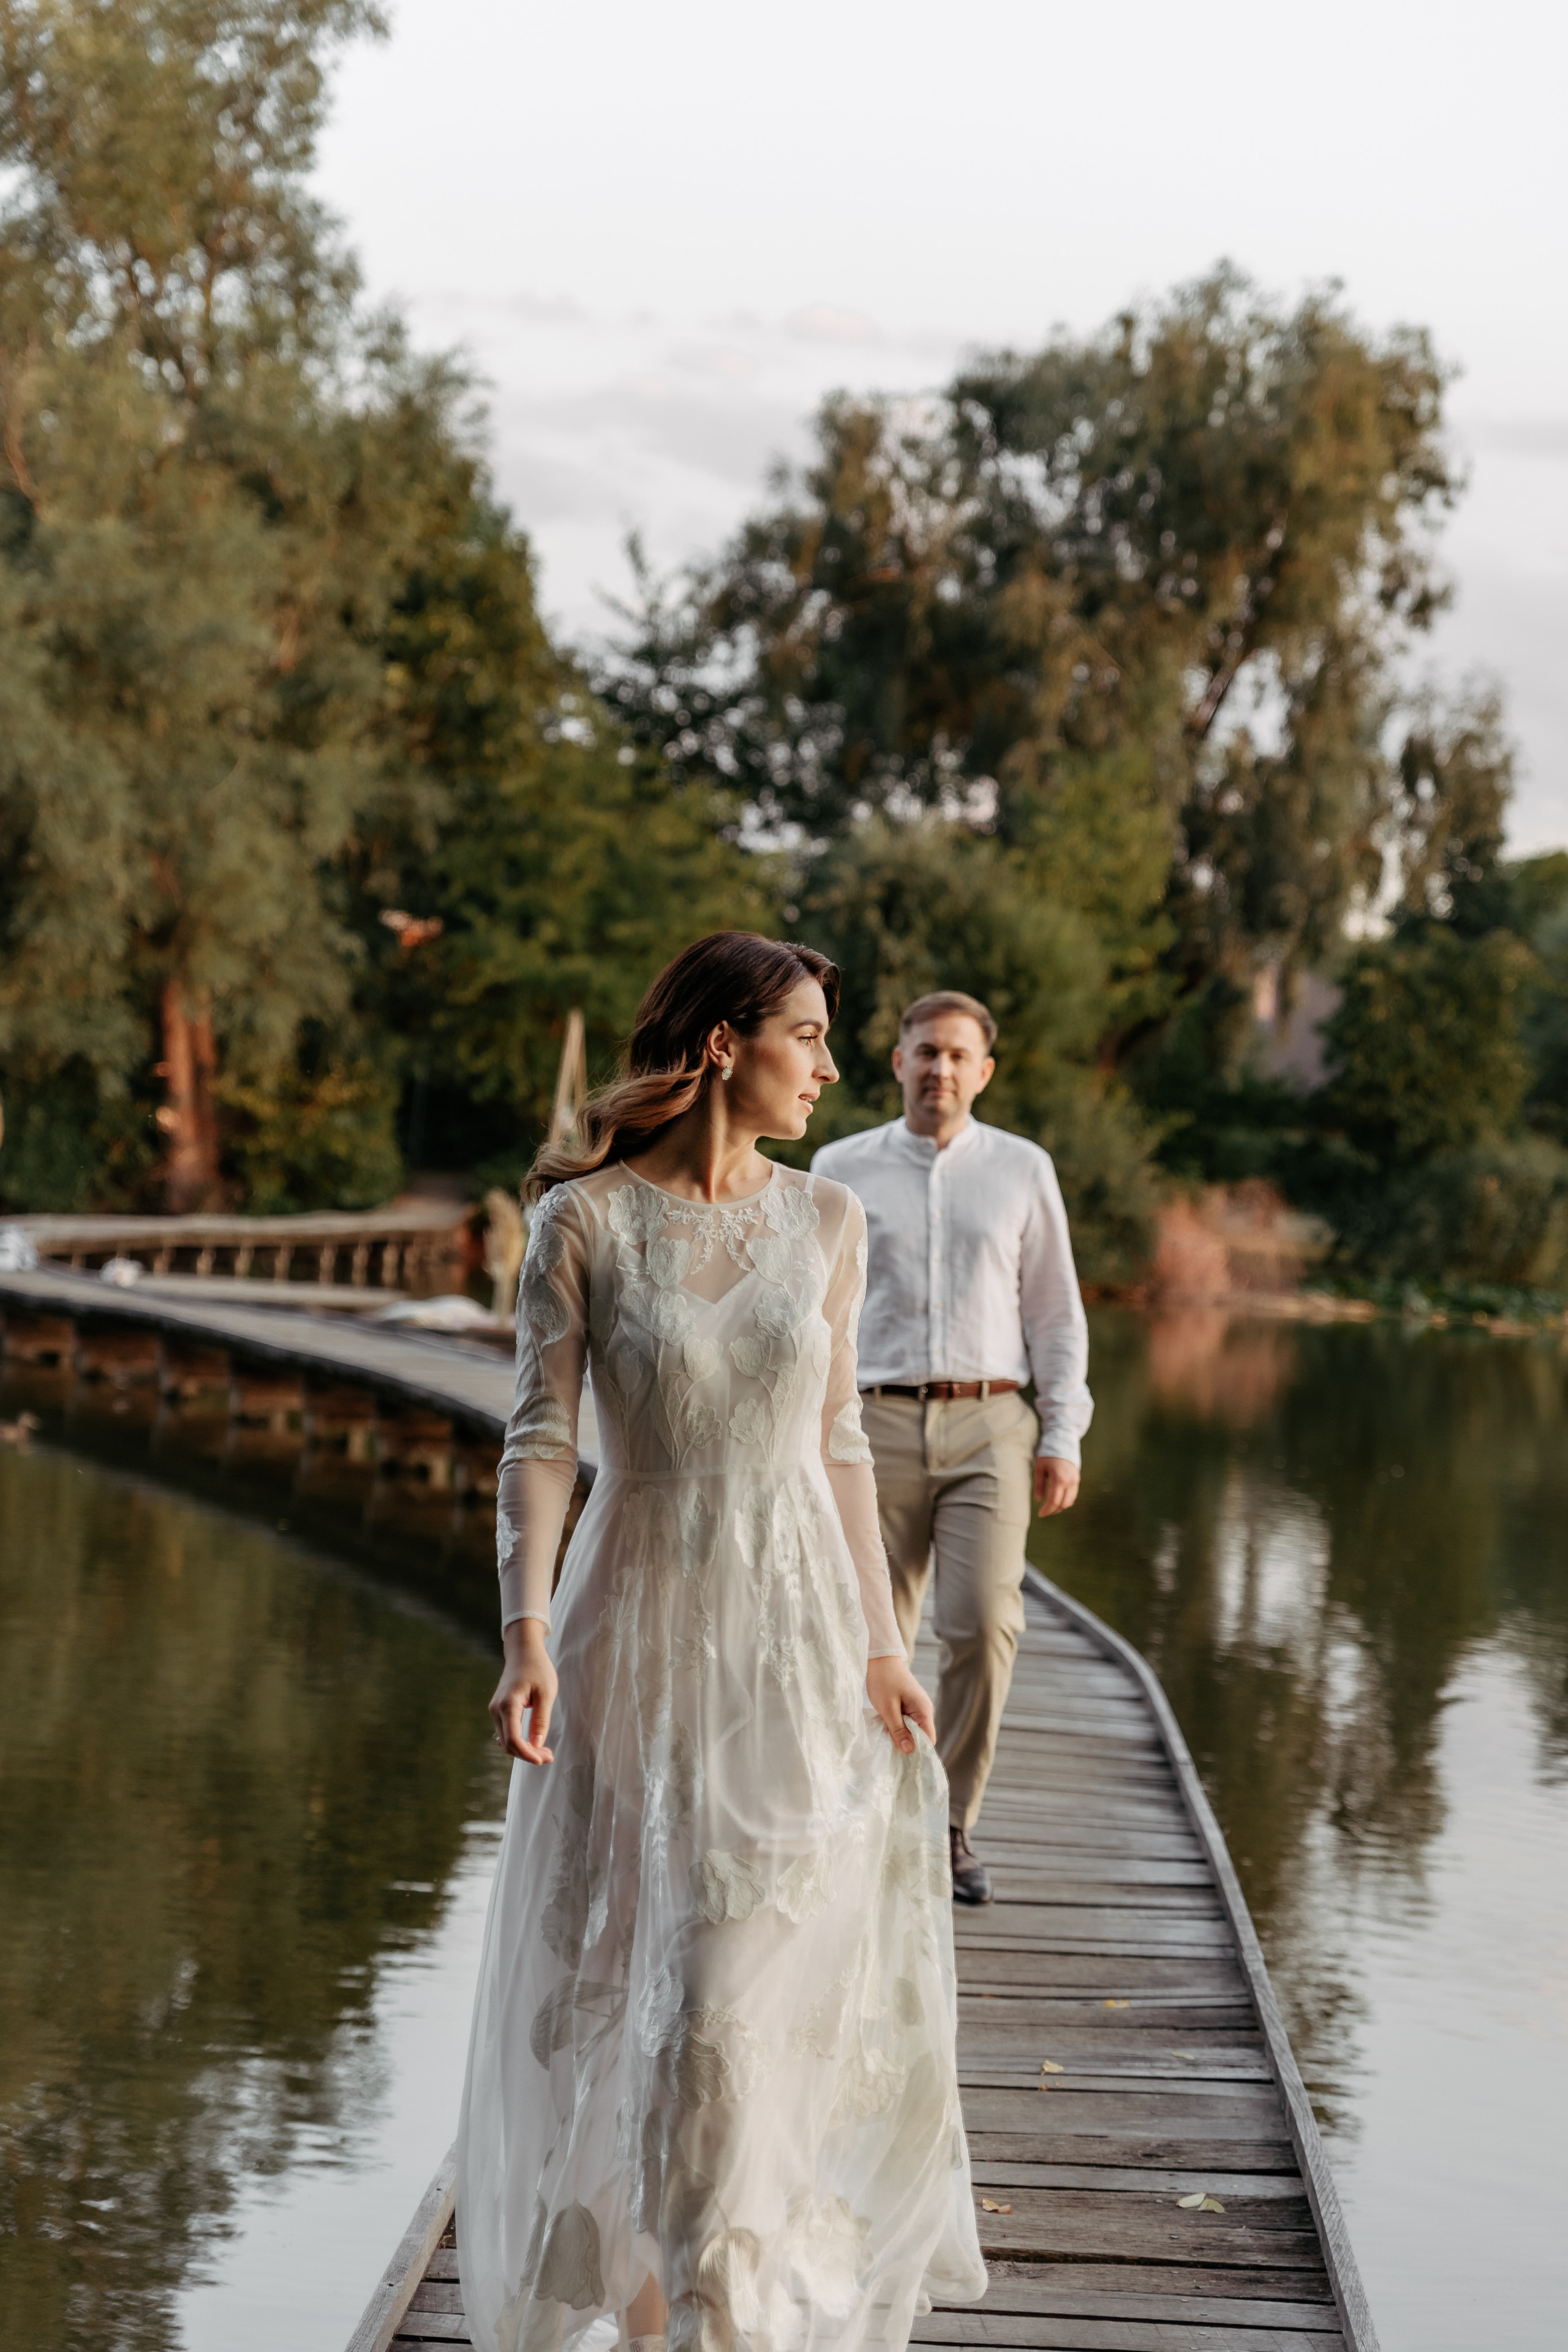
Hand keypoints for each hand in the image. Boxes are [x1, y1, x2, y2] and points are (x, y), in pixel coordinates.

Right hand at [489, 1620, 557, 1764]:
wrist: (523, 1652)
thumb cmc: (537, 1668)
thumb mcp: (546, 1693)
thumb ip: (541, 1720)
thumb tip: (537, 1745)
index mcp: (508, 1704)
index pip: (513, 1739)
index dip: (527, 1754)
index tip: (543, 1759)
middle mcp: (497, 1709)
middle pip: (508, 1744)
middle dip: (528, 1754)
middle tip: (550, 1756)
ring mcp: (495, 1710)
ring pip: (506, 1741)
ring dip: (524, 1750)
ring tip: (545, 1751)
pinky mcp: (498, 1710)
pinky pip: (506, 1733)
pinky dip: (518, 1742)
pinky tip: (533, 1743)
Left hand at [866, 1654, 934, 1754]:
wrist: (880, 1658)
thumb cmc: (883, 1680)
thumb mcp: (888, 1708)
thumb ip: (898, 1730)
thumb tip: (908, 1751)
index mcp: (923, 1710)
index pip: (929, 1740)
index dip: (919, 1753)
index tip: (906, 1763)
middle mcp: (924, 1710)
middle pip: (921, 1737)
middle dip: (909, 1747)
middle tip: (893, 1756)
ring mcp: (916, 1707)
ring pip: (913, 1731)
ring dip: (902, 1737)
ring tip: (888, 1745)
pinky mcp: (908, 1706)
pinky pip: (906, 1723)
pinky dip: (898, 1729)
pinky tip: (886, 1732)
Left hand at [1034, 1455, 1080, 1516]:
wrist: (1062, 1443)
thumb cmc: (1048, 1456)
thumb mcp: (1039, 1469)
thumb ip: (1039, 1485)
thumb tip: (1039, 1500)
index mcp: (1059, 1479)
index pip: (1054, 1501)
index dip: (1047, 1510)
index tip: (1040, 1514)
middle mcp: (1070, 1482)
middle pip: (1063, 1504)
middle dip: (1053, 1510)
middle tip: (1044, 1512)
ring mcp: (1075, 1481)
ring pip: (1070, 1501)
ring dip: (1060, 1507)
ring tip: (1050, 1507)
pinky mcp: (1077, 1479)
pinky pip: (1073, 1495)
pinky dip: (1065, 1500)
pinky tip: (1057, 1499)